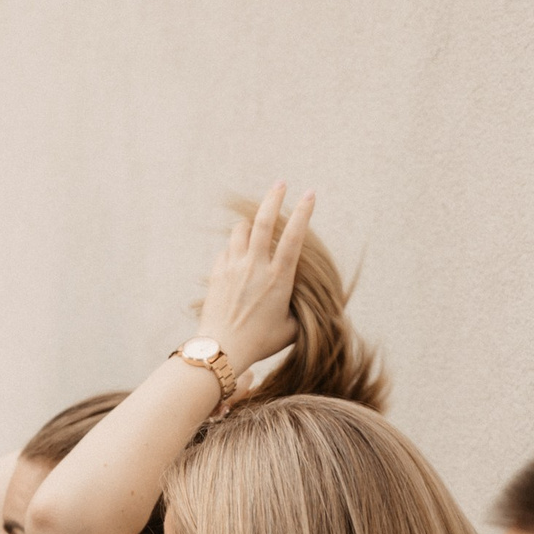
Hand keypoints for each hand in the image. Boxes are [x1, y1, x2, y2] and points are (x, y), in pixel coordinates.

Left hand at [195, 180, 314, 373]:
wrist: (222, 349)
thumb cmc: (260, 342)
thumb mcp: (291, 329)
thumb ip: (302, 311)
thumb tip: (316, 307)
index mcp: (278, 277)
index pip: (294, 237)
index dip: (303, 212)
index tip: (309, 194)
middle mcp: (255, 267)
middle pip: (263, 222)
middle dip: (273, 198)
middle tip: (281, 184)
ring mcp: (233, 268)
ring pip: (240, 231)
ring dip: (249, 223)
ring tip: (255, 224)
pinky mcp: (216, 274)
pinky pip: (226, 250)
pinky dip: (234, 247)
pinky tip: (239, 254)